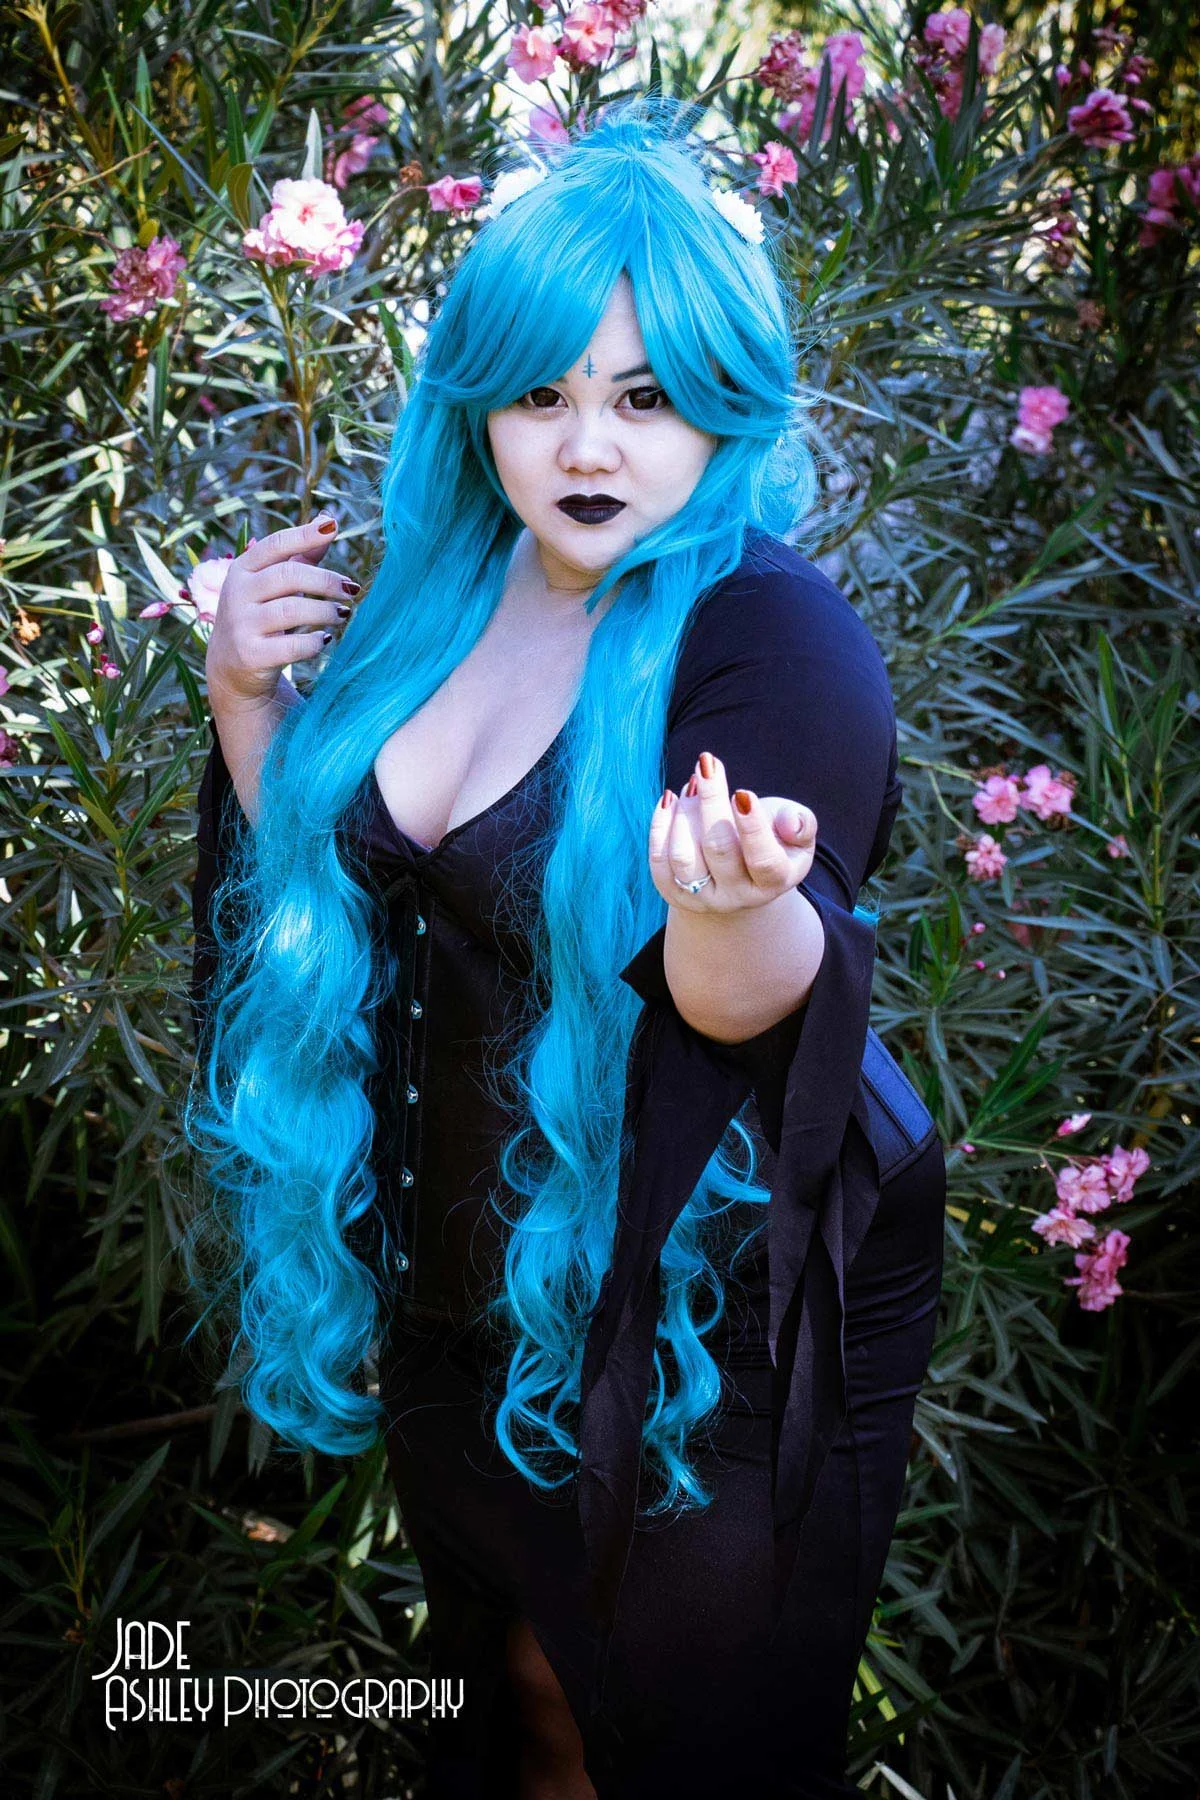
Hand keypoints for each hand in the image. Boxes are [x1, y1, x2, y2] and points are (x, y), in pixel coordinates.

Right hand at [204, 513, 359, 709]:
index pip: (275, 544)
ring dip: (325, 611)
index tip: (333, 527)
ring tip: (342, 614)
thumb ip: (301, 555)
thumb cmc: (260, 615)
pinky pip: (291, 646)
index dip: (304, 535)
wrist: (230, 667)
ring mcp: (242, 625)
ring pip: (291, 610)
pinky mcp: (251, 655)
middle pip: (288, 575)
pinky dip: (314, 642)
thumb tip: (328, 519)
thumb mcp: (273, 583)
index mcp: (243, 569)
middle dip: (325, 581)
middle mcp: (237, 593)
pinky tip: (325, 639)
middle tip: (351, 590)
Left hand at [647, 749, 816, 912]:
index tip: (742, 792)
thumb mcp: (797, 834)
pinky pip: (659, 859)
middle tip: (707, 765)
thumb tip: (791, 822)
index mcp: (774, 882)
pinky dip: (661, 824)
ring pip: (684, 856)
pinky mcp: (673, 892)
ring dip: (685, 812)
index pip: (764, 860)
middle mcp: (737, 896)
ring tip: (693, 784)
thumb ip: (801, 824)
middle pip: (719, 849)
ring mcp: (702, 898)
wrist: (740, 877)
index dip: (753, 827)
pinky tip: (671, 799)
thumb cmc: (773, 843)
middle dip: (711, 801)